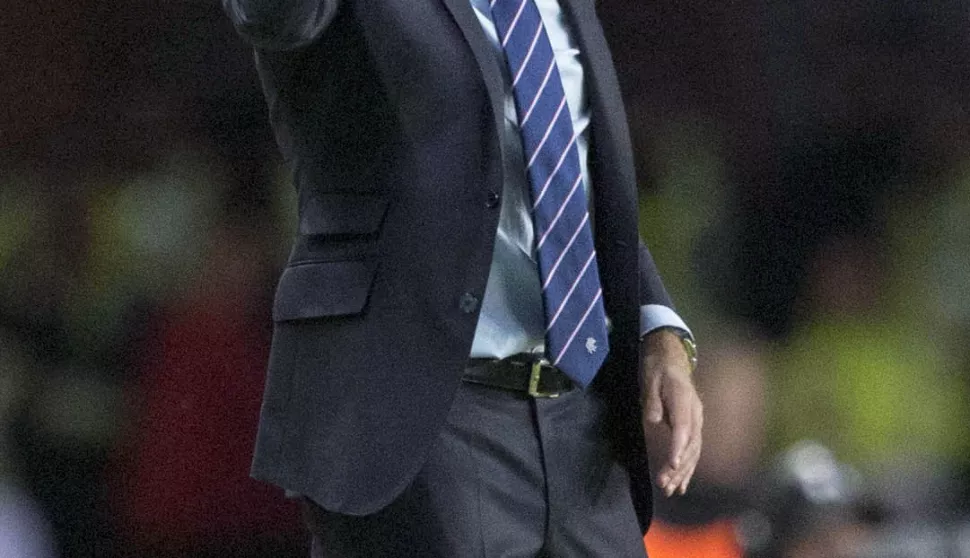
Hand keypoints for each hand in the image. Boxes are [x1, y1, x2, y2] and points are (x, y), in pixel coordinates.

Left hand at [641, 329, 702, 496]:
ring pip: (694, 451)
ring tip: (671, 490)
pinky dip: (688, 469)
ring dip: (683, 473)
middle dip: (679, 467)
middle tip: (664, 485)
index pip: (684, 428)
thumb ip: (652, 401)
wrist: (671, 359)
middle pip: (691, 444)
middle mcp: (695, 413)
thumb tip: (654, 420)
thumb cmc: (657, 369)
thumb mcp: (649, 379)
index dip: (679, 447)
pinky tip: (682, 485)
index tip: (673, 464)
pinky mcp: (693, 427)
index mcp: (685, 400)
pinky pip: (693, 451)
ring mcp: (697, 421)